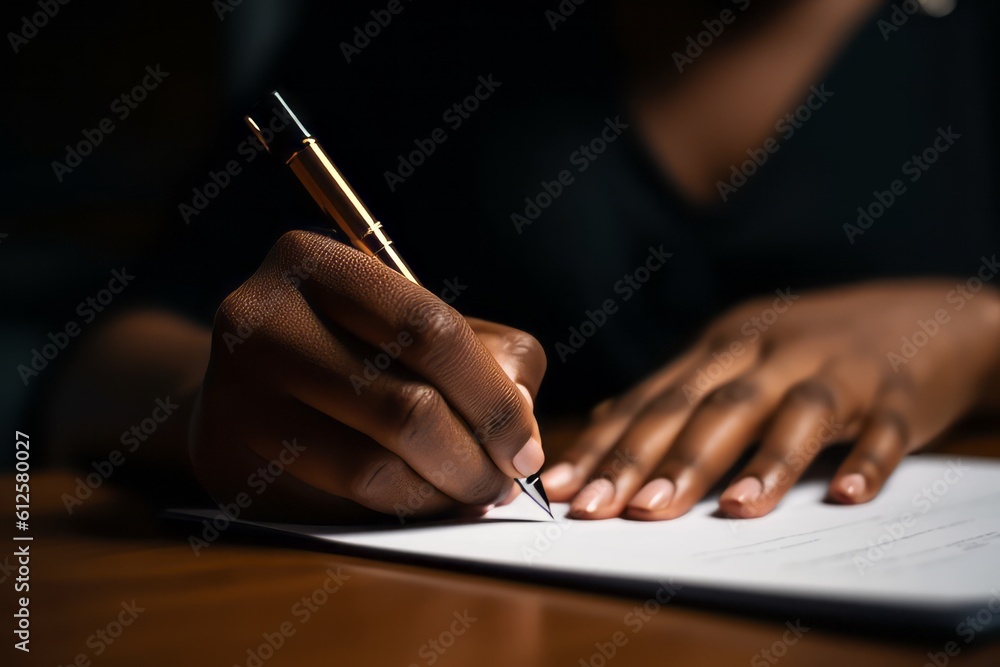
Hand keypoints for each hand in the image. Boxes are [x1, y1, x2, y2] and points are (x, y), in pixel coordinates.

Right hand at [190, 231, 545, 521]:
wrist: (242, 383)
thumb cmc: (352, 346)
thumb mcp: (416, 320)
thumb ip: (489, 355)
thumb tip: (520, 425)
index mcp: (313, 261)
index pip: (430, 330)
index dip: (494, 400)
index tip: (525, 448)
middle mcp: (259, 318)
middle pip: (407, 407)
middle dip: (476, 459)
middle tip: (504, 482)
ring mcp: (233, 393)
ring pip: (374, 468)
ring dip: (443, 494)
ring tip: (470, 492)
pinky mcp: (225, 461)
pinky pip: (339, 505)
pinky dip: (400, 511)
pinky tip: (422, 500)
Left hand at [541, 280, 999, 519]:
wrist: (920, 316)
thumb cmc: (808, 350)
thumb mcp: (737, 358)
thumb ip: (676, 391)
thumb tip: (603, 423)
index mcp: (722, 349)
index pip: (652, 401)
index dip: (606, 447)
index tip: (563, 493)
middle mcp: (768, 353)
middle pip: (706, 406)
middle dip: (655, 458)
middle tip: (611, 510)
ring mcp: (834, 368)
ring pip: (789, 413)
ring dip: (757, 461)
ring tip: (726, 511)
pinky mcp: (896, 392)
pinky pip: (882, 428)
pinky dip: (866, 461)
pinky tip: (844, 496)